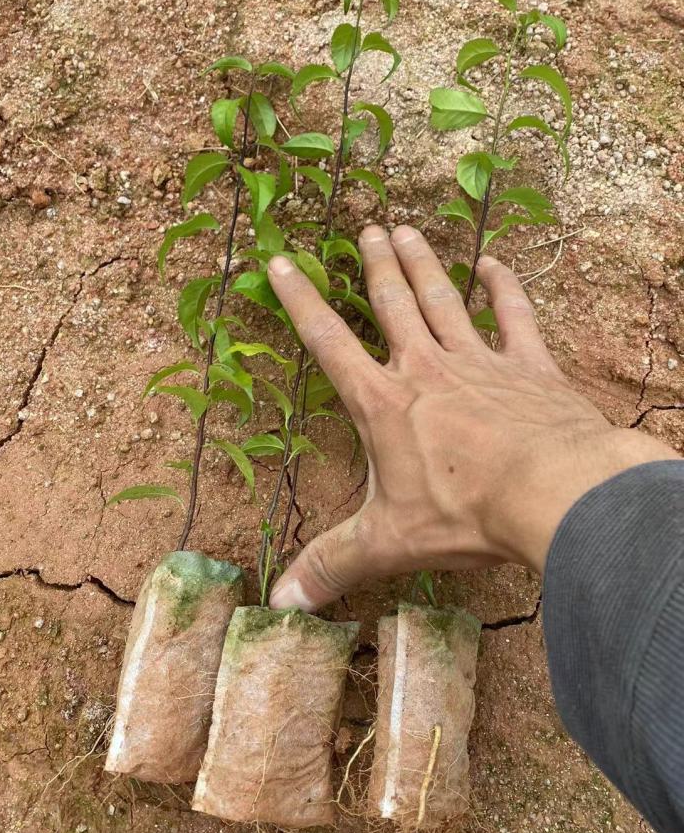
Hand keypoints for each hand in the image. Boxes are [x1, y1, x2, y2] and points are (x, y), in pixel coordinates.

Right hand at [266, 225, 677, 612]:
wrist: (552, 492)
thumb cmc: (464, 514)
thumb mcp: (387, 543)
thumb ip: (332, 566)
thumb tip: (281, 604)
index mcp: (384, 402)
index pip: (328, 341)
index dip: (301, 300)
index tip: (281, 261)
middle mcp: (426, 368)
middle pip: (392, 303)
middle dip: (375, 265)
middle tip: (366, 228)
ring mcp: (480, 361)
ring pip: (443, 299)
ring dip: (423, 263)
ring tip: (406, 228)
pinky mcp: (528, 366)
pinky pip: (514, 316)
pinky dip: (504, 287)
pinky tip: (494, 263)